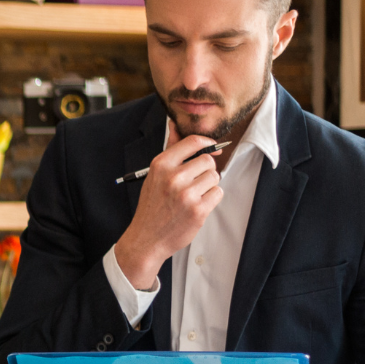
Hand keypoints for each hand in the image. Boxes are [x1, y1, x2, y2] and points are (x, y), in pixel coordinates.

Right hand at [113, 134, 224, 289]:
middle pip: (208, 161)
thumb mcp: (155, 175)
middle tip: (194, 183)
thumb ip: (170, 150)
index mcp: (161, 165)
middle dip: (206, 170)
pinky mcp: (198, 210)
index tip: (211, 148)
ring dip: (208, 186)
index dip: (207, 143)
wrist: (146, 239)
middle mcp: (173, 177)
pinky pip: (218, 193)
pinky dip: (211, 199)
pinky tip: (196, 206)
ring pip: (215, 177)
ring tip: (193, 196)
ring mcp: (186, 194)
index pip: (193, 142)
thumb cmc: (152, 205)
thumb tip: (175, 124)